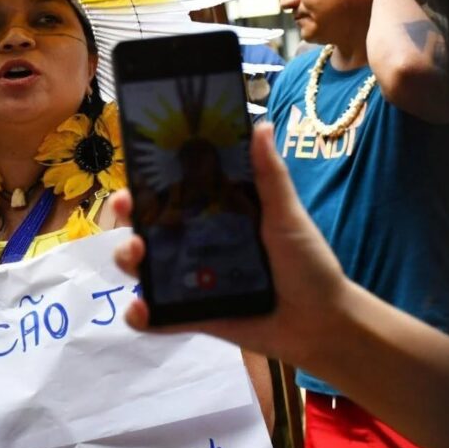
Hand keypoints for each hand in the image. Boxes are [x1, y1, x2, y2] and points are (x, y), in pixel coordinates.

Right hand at [112, 124, 351, 367]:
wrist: (322, 322)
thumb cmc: (307, 263)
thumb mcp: (288, 216)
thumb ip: (270, 176)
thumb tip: (262, 125)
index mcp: (213, 217)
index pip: (169, 196)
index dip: (144, 186)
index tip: (134, 178)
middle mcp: (195, 247)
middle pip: (146, 228)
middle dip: (126, 218)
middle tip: (126, 210)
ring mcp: (190, 283)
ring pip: (143, 269)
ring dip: (128, 259)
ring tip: (137, 256)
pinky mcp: (192, 317)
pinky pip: (156, 317)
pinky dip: (140, 315)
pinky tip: (141, 310)